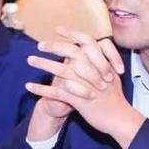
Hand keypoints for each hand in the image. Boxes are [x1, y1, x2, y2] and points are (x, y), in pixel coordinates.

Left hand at [26, 29, 143, 148]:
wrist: (120, 119)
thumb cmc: (114, 97)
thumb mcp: (111, 75)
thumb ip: (100, 62)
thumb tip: (86, 50)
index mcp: (102, 63)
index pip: (87, 41)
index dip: (72, 34)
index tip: (58, 29)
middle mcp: (94, 71)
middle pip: (72, 52)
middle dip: (55, 46)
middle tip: (40, 44)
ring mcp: (86, 85)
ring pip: (61, 71)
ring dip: (44, 64)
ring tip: (30, 60)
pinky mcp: (79, 100)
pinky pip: (56, 92)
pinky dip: (41, 89)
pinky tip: (29, 86)